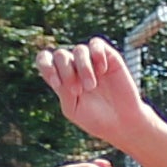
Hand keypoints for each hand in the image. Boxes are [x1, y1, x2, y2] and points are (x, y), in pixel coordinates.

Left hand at [37, 38, 151, 144]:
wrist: (122, 122)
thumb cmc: (95, 119)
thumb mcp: (72, 108)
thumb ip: (63, 89)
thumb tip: (60, 70)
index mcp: (61, 78)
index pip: (44, 59)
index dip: (45, 65)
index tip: (56, 84)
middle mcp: (74, 67)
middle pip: (60, 55)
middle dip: (66, 73)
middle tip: (78, 91)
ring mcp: (91, 60)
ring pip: (79, 50)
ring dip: (83, 68)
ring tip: (91, 86)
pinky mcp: (109, 57)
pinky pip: (96, 44)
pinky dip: (97, 54)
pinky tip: (102, 70)